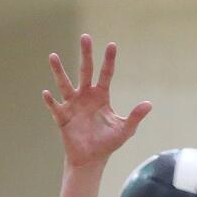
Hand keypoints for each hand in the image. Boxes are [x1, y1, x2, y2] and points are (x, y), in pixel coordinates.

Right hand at [43, 34, 151, 169]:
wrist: (91, 159)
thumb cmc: (107, 143)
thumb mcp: (124, 130)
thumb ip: (135, 116)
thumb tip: (149, 104)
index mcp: (101, 96)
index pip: (106, 74)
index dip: (109, 60)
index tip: (112, 45)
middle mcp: (86, 96)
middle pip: (85, 71)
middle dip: (86, 55)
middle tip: (85, 37)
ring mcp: (73, 105)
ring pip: (65, 84)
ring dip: (59, 71)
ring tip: (53, 56)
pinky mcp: (63, 117)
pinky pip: (55, 107)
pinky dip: (51, 101)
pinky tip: (47, 93)